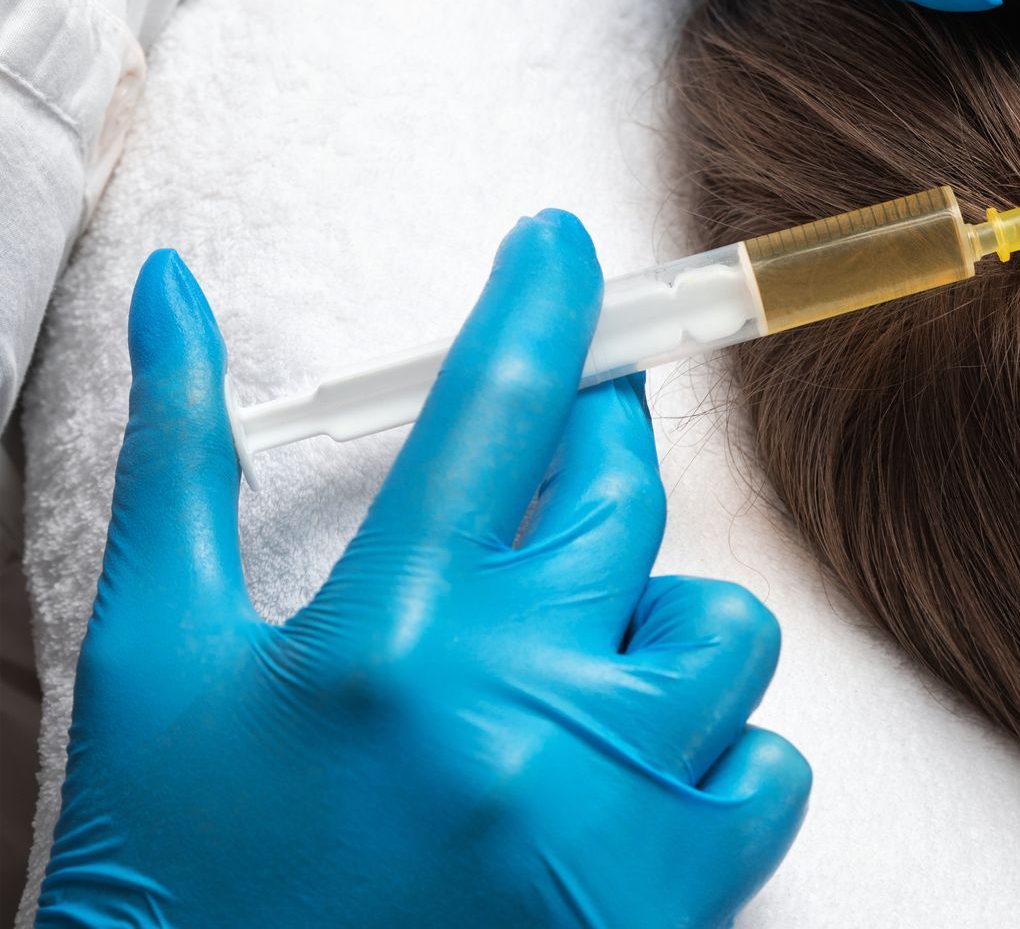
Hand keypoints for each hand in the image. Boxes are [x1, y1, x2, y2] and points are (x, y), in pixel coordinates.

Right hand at [38, 214, 808, 927]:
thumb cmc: (176, 866)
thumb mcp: (154, 660)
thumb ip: (180, 465)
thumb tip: (176, 293)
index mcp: (385, 633)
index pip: (491, 408)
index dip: (542, 303)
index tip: (568, 248)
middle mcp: (515, 705)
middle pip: (622, 496)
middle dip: (602, 448)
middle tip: (568, 453)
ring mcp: (611, 804)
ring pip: (721, 627)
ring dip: (658, 624)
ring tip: (574, 665)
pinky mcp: (677, 895)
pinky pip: (772, 763)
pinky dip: (717, 753)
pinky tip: (626, 777)